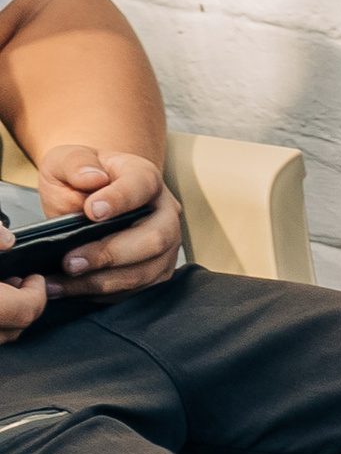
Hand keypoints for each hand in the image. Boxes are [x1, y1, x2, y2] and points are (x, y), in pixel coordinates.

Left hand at [35, 145, 183, 294]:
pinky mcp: (155, 273)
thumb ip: (75, 162)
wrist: (89, 199)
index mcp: (146, 178)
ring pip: (144, 272)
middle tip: (70, 262)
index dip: (119, 200)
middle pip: (153, 239)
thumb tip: (92, 179)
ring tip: (61, 282)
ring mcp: (166, 247)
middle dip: (110, 254)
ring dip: (100, 281)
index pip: (140, 187)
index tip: (91, 212)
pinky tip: (68, 290)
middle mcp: (165, 214)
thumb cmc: (80, 179)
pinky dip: (99, 294)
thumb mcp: (66, 159)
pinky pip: (134, 290)